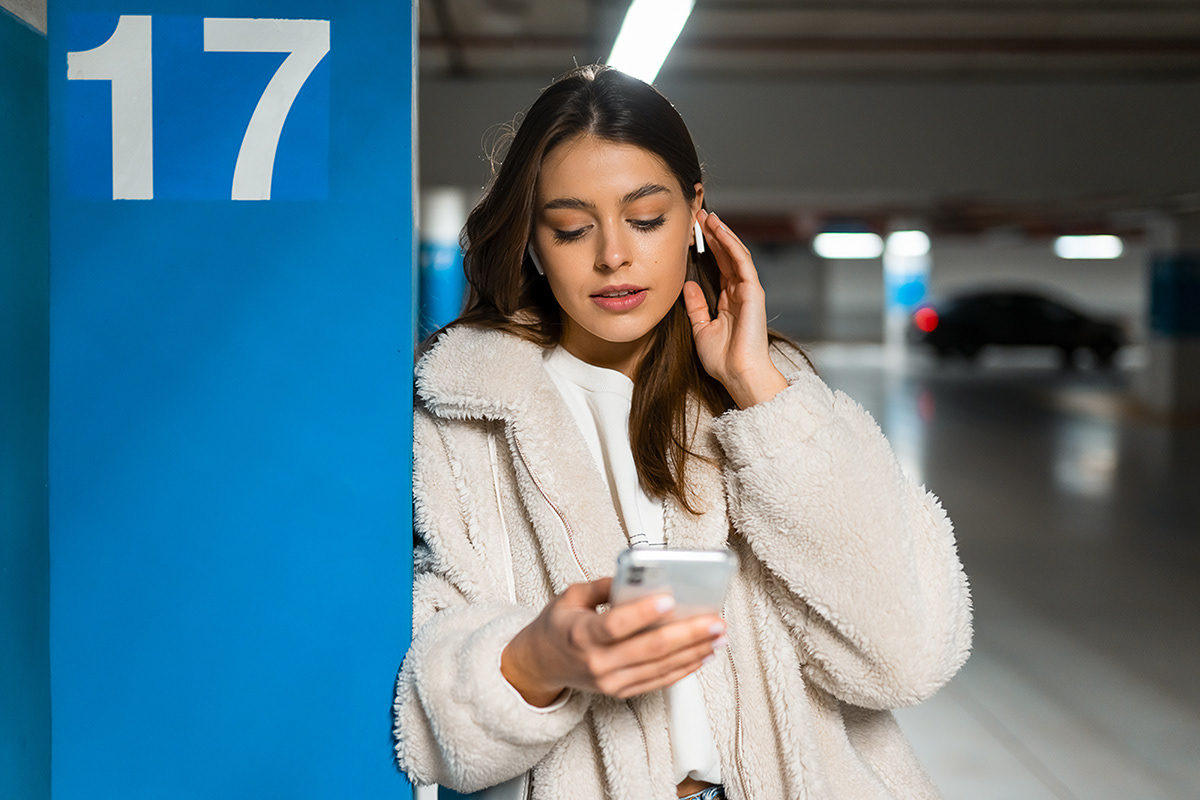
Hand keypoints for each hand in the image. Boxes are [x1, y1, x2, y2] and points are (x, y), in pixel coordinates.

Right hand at [500, 578, 725, 704]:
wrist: (541, 664)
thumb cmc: (558, 627)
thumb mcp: (570, 597)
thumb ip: (603, 586)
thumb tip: (636, 576)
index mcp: (581, 634)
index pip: (616, 624)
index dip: (643, 613)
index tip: (669, 599)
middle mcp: (597, 662)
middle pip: (648, 649)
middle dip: (687, 634)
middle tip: (714, 620)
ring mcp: (610, 682)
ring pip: (660, 667)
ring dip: (694, 651)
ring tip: (717, 636)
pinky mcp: (621, 692)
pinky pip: (658, 682)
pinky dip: (683, 668)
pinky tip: (702, 654)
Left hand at [683, 209, 787, 408]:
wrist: (738, 374)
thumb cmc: (723, 359)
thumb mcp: (701, 328)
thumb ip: (696, 306)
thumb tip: (688, 285)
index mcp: (730, 301)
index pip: (719, 267)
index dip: (707, 249)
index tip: (693, 233)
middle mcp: (740, 292)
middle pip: (727, 256)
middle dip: (713, 235)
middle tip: (699, 216)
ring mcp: (748, 290)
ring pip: (735, 254)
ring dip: (722, 234)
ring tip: (708, 217)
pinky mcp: (753, 291)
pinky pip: (742, 261)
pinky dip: (731, 244)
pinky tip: (719, 231)